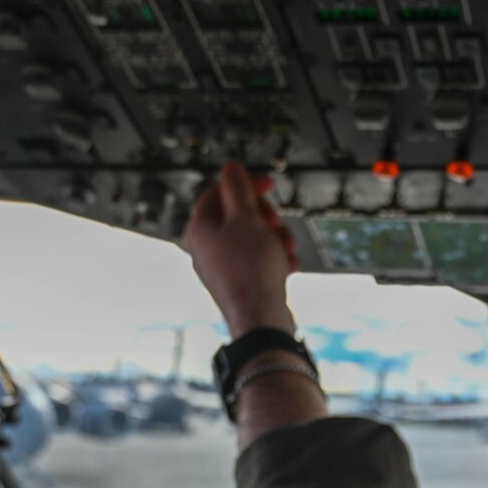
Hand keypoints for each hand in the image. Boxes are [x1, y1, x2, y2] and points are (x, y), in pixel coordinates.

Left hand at [183, 161, 299, 337]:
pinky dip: (275, 259)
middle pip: (238, 215)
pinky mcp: (240, 284)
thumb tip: (230, 168)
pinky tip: (288, 266)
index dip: (246, 184)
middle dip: (265, 216)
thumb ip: (238, 189)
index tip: (268, 185)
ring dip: (275, 238)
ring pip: (252, 239)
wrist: (261, 319)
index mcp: (200, 229)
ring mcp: (223, 268)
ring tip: (285, 248)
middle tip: (275, 222)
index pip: (219, 192)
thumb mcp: (247, 218)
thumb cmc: (251, 269)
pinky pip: (258, 261)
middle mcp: (206, 249)